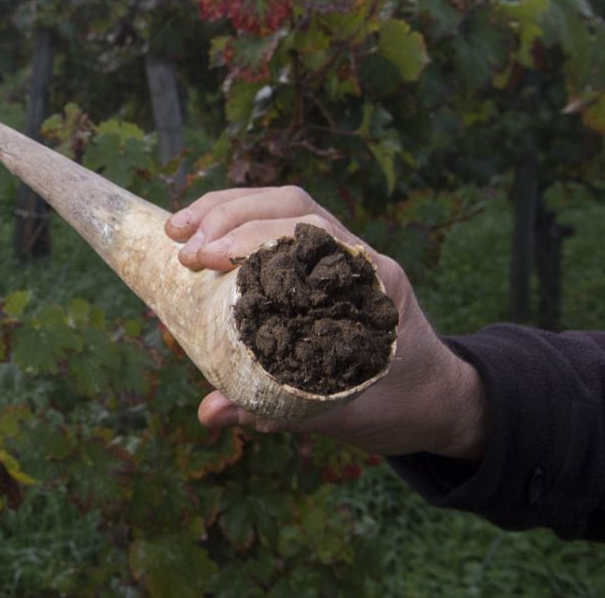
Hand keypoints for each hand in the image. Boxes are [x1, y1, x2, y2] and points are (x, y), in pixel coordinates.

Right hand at [165, 186, 486, 459]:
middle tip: (182, 244)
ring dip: (229, 209)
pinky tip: (207, 234)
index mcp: (371, 284)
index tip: (206, 257)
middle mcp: (359, 258)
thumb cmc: (396, 407)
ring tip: (179, 228)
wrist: (440, 401)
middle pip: (292, 207)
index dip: (253, 237)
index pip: (309, 236)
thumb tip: (209, 412)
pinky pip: (286, 222)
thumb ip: (271, 411)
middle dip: (229, 216)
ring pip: (286, 205)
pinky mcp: (331, 259)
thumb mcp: (336, 415)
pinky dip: (242, 220)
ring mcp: (346, 253)